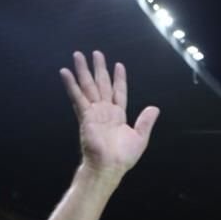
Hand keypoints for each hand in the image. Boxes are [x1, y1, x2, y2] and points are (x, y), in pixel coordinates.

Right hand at [60, 51, 159, 188]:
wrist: (109, 166)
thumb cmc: (123, 156)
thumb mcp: (140, 137)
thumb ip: (146, 121)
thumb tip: (155, 108)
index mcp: (118, 115)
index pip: (118, 92)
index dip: (119, 78)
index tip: (118, 65)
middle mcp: (105, 111)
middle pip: (102, 84)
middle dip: (99, 68)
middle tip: (96, 53)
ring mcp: (94, 112)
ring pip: (88, 86)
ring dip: (83, 71)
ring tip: (78, 55)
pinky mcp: (85, 116)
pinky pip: (77, 97)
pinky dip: (71, 85)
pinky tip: (65, 72)